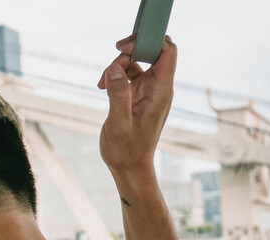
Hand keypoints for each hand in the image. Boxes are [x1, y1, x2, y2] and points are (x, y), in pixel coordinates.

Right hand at [97, 35, 176, 176]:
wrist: (130, 168)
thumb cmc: (126, 150)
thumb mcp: (119, 123)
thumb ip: (118, 95)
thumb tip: (115, 69)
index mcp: (160, 92)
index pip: (167, 52)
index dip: (148, 41)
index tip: (124, 48)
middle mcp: (158, 88)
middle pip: (151, 52)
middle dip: (129, 51)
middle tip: (109, 68)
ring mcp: (149, 91)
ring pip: (138, 61)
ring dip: (118, 65)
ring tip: (102, 84)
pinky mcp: (139, 96)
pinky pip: (130, 74)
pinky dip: (116, 75)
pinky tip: (103, 87)